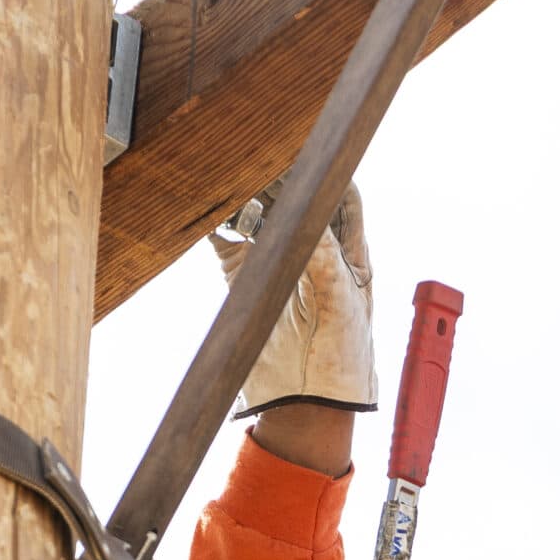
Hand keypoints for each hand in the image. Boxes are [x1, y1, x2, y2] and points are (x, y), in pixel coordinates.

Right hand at [215, 183, 377, 432]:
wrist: (305, 406)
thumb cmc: (342, 362)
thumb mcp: (342, 307)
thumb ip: (324, 260)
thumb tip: (305, 212)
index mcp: (350, 254)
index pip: (342, 197)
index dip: (327, 173)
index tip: (308, 153)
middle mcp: (314, 249)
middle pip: (297, 196)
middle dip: (280, 176)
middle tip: (261, 159)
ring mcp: (277, 260)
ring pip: (260, 211)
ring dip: (247, 193)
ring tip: (233, 175)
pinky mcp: (244, 274)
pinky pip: (227, 237)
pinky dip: (216, 218)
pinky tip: (210, 203)